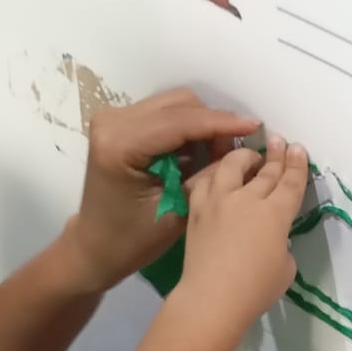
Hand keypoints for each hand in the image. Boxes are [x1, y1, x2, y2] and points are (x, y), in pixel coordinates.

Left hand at [65, 89, 259, 293]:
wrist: (95, 246)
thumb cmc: (132, 241)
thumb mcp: (175, 212)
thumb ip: (207, 177)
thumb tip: (239, 151)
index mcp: (120, 144)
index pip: (179, 122)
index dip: (220, 123)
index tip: (255, 127)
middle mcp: (113, 121)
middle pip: (179, 104)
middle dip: (212, 124)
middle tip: (234, 153)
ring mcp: (114, 119)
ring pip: (174, 105)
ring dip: (201, 126)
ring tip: (217, 156)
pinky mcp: (120, 123)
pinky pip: (165, 115)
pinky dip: (186, 130)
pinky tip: (197, 155)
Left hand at [174, 134, 308, 343]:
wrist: (212, 298)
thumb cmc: (255, 290)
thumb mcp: (285, 268)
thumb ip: (281, 243)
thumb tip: (271, 236)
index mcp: (275, 214)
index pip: (291, 182)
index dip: (297, 165)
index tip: (299, 150)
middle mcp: (248, 198)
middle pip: (266, 170)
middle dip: (276, 155)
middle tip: (280, 142)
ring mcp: (219, 200)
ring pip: (232, 165)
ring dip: (244, 156)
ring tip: (248, 156)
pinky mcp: (197, 209)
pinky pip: (206, 181)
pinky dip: (214, 174)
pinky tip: (217, 176)